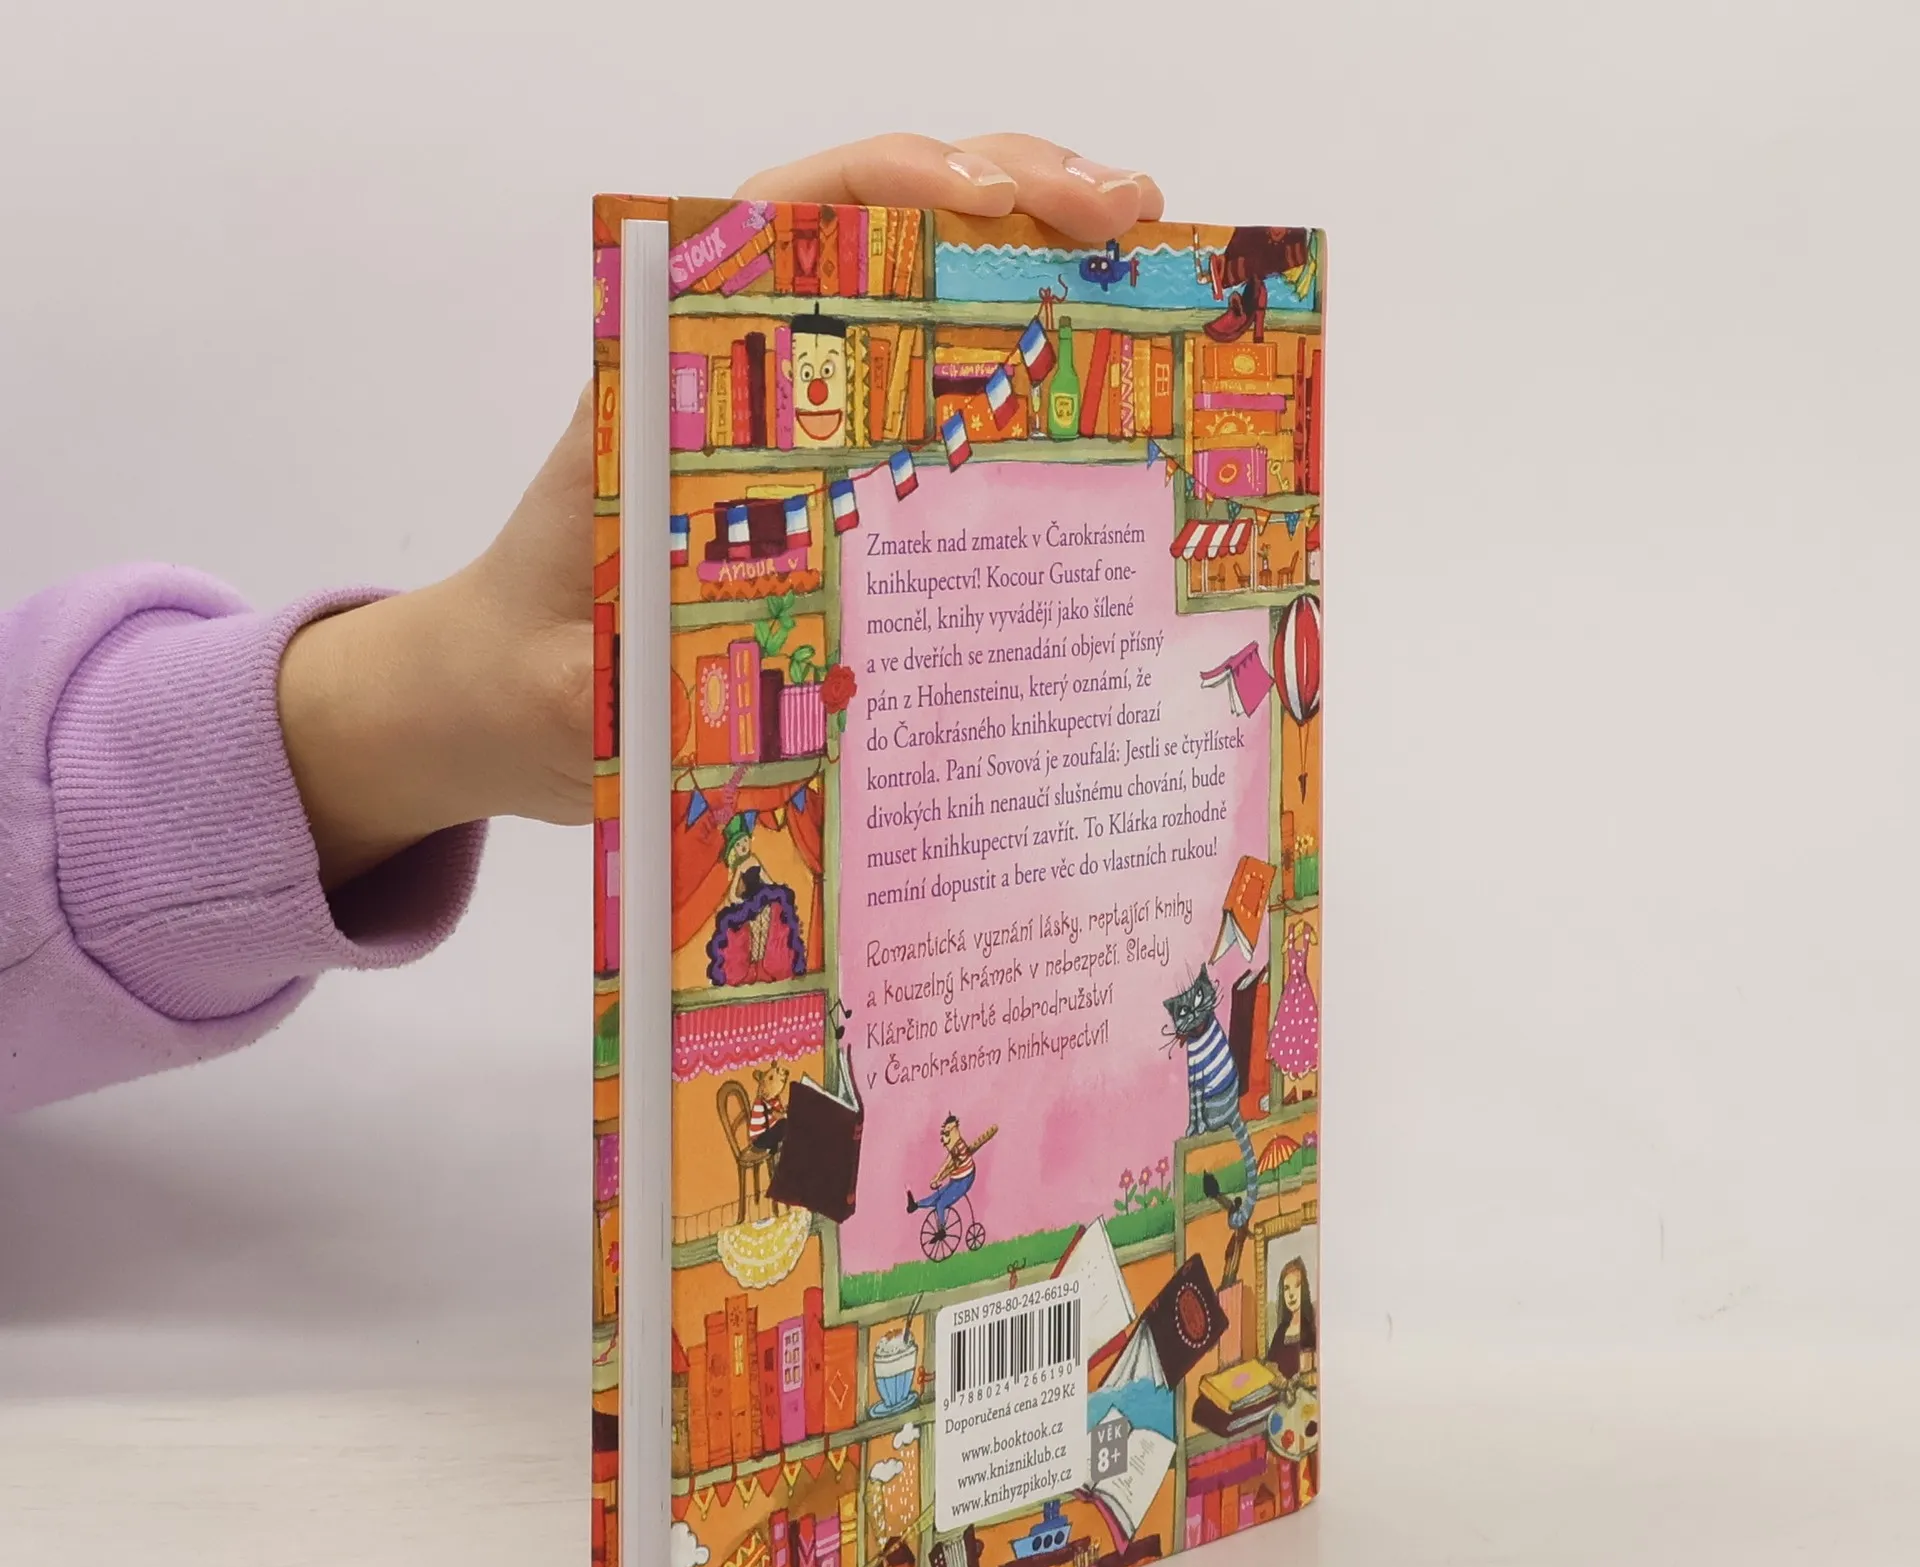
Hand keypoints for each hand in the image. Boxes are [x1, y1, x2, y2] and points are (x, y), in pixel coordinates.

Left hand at [278, 133, 1162, 890]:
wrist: (505, 701)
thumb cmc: (530, 676)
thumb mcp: (568, 683)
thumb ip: (621, 687)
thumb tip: (748, 689)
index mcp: (666, 379)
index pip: (782, 222)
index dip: (891, 186)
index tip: (985, 202)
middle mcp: (741, 373)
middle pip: (884, 232)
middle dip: (1014, 195)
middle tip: (1132, 216)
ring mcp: (799, 421)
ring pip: (926, 301)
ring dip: (1040, 267)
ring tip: (1147, 266)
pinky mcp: (835, 479)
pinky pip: (939, 407)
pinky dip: (1022, 375)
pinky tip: (1099, 393)